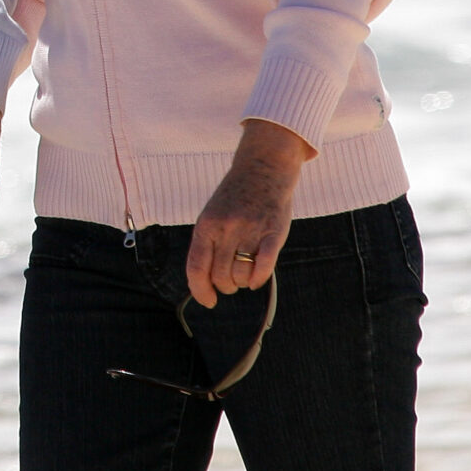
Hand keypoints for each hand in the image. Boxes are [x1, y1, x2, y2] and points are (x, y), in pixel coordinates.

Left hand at [187, 119, 309, 307]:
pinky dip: (259, 279)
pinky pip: (264, 266)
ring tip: (245, 275)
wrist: (263, 169)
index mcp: (206, 225)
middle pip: (220, 276)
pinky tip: (257, 280)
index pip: (197, 267)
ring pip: (242, 276)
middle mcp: (226, 228)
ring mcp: (250, 230)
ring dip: (243, 283)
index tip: (208, 301)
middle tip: (231, 282)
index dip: (200, 290)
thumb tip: (203, 281)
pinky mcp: (274, 232)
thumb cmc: (235, 198)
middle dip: (225, 287)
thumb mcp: (212, 215)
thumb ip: (208, 244)